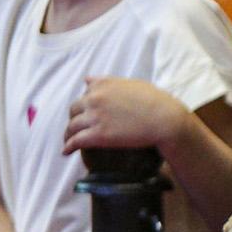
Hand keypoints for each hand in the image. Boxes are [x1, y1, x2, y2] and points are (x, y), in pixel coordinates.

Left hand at [63, 77, 190, 154]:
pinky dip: (68, 146)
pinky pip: (76, 140)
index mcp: (103, 84)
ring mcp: (95, 117)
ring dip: (68, 134)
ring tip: (68, 141)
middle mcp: (94, 98)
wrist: (164, 120)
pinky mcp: (98, 135)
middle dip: (74, 118)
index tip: (87, 112)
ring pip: (71, 126)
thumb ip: (108, 81)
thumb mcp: (132, 84)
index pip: (86, 93)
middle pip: (74, 109)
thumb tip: (87, 79)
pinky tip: (66, 152)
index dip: (86, 104)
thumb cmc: (155, 101)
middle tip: (77, 127)